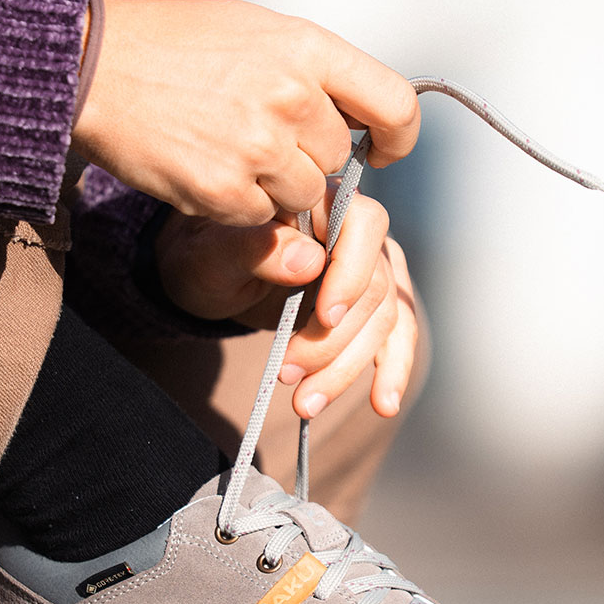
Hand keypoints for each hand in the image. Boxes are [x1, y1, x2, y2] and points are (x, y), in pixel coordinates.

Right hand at [74, 0, 420, 226]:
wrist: (90, 67)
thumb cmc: (173, 44)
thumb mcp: (254, 30)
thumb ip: (312, 71)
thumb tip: (358, 118)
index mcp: (306, 48)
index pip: (394, 104)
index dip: (396, 136)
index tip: (382, 149)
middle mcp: (292, 97)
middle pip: (339, 157)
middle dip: (309, 157)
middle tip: (258, 137)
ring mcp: (260, 147)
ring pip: (305, 194)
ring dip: (275, 185)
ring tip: (226, 148)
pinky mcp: (227, 192)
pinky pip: (263, 216)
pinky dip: (240, 204)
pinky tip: (204, 166)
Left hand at [155, 187, 419, 418]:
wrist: (211, 274)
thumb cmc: (209, 253)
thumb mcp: (213, 252)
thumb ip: (253, 248)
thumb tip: (308, 261)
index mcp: (322, 199)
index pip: (363, 226)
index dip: (350, 274)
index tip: (325, 318)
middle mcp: (359, 232)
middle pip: (373, 286)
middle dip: (332, 340)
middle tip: (287, 373)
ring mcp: (371, 270)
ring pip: (382, 321)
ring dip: (347, 368)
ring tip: (305, 403)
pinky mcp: (372, 308)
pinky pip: (394, 338)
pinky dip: (391, 372)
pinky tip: (383, 404)